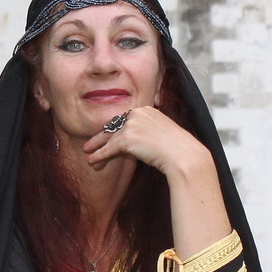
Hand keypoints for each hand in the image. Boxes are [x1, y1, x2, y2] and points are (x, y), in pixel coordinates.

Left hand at [81, 106, 209, 177]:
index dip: (114, 130)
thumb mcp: (161, 134)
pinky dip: (100, 155)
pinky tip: (93, 161)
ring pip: (110, 138)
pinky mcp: (127, 138)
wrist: (183, 155)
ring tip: (88, 154)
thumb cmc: (178, 150)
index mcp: (147, 109)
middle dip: (101, 137)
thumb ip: (147, 133)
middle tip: (90, 144)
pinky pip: (109, 148)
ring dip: (97, 148)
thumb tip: (131, 145)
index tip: (106, 137)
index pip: (125, 119)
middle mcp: (138, 113)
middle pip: (114, 126)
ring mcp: (132, 124)